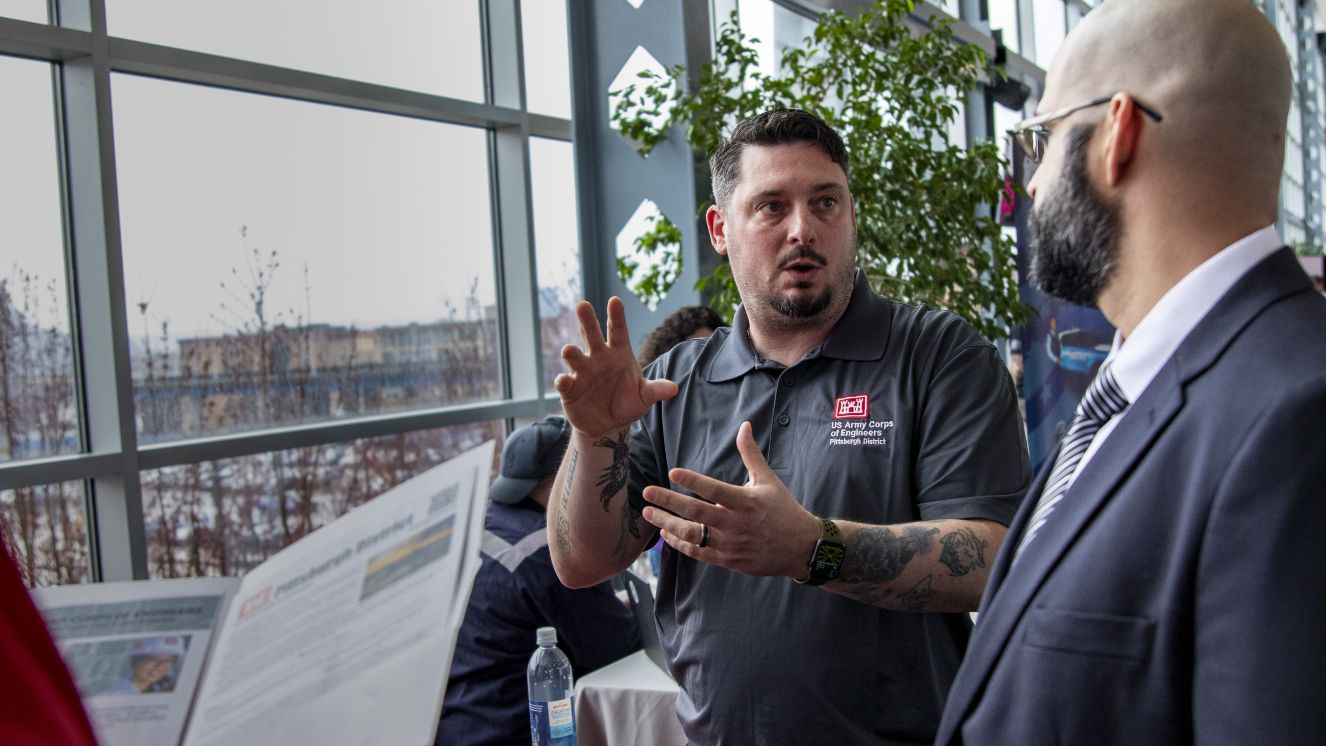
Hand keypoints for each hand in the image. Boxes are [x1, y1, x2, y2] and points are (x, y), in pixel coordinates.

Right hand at [555, 297, 677, 437]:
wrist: (608, 425)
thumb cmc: (627, 403)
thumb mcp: (644, 397)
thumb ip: (656, 390)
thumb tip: (674, 388)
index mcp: (618, 353)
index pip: (618, 331)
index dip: (617, 316)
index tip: (615, 300)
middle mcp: (598, 358)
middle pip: (592, 335)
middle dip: (587, 320)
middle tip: (583, 305)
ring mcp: (582, 372)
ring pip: (575, 357)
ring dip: (571, 352)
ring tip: (568, 350)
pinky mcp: (570, 389)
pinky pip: (565, 383)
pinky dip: (563, 381)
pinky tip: (564, 381)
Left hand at [641, 421, 819, 577]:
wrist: (800, 548)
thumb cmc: (784, 509)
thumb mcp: (768, 480)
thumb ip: (750, 454)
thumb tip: (744, 426)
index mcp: (746, 501)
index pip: (715, 489)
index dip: (693, 481)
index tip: (673, 472)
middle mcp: (736, 523)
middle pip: (696, 512)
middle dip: (668, 502)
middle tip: (646, 493)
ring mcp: (730, 544)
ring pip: (692, 534)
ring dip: (667, 523)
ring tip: (649, 513)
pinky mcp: (728, 560)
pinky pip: (698, 552)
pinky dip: (679, 543)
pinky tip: (665, 533)